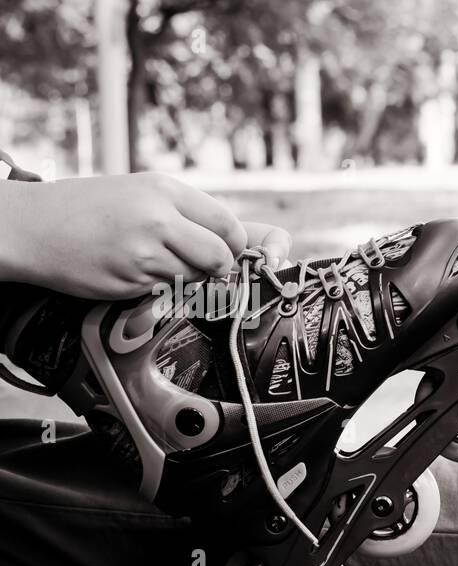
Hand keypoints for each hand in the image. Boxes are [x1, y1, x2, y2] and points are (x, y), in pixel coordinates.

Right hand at [0, 173, 291, 298]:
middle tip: (198, 271)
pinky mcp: (131, 277)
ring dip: (184, 282)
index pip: (228, 224)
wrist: (30, 225)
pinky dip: (158, 291)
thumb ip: (184, 215)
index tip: (230, 256)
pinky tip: (130, 274)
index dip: (236, 246)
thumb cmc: (87, 211)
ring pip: (194, 279)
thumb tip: (235, 242)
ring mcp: (146, 249)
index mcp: (165, 189)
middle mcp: (160, 216)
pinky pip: (166, 293)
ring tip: (151, 266)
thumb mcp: (139, 194)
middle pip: (220, 257)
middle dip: (217, 271)